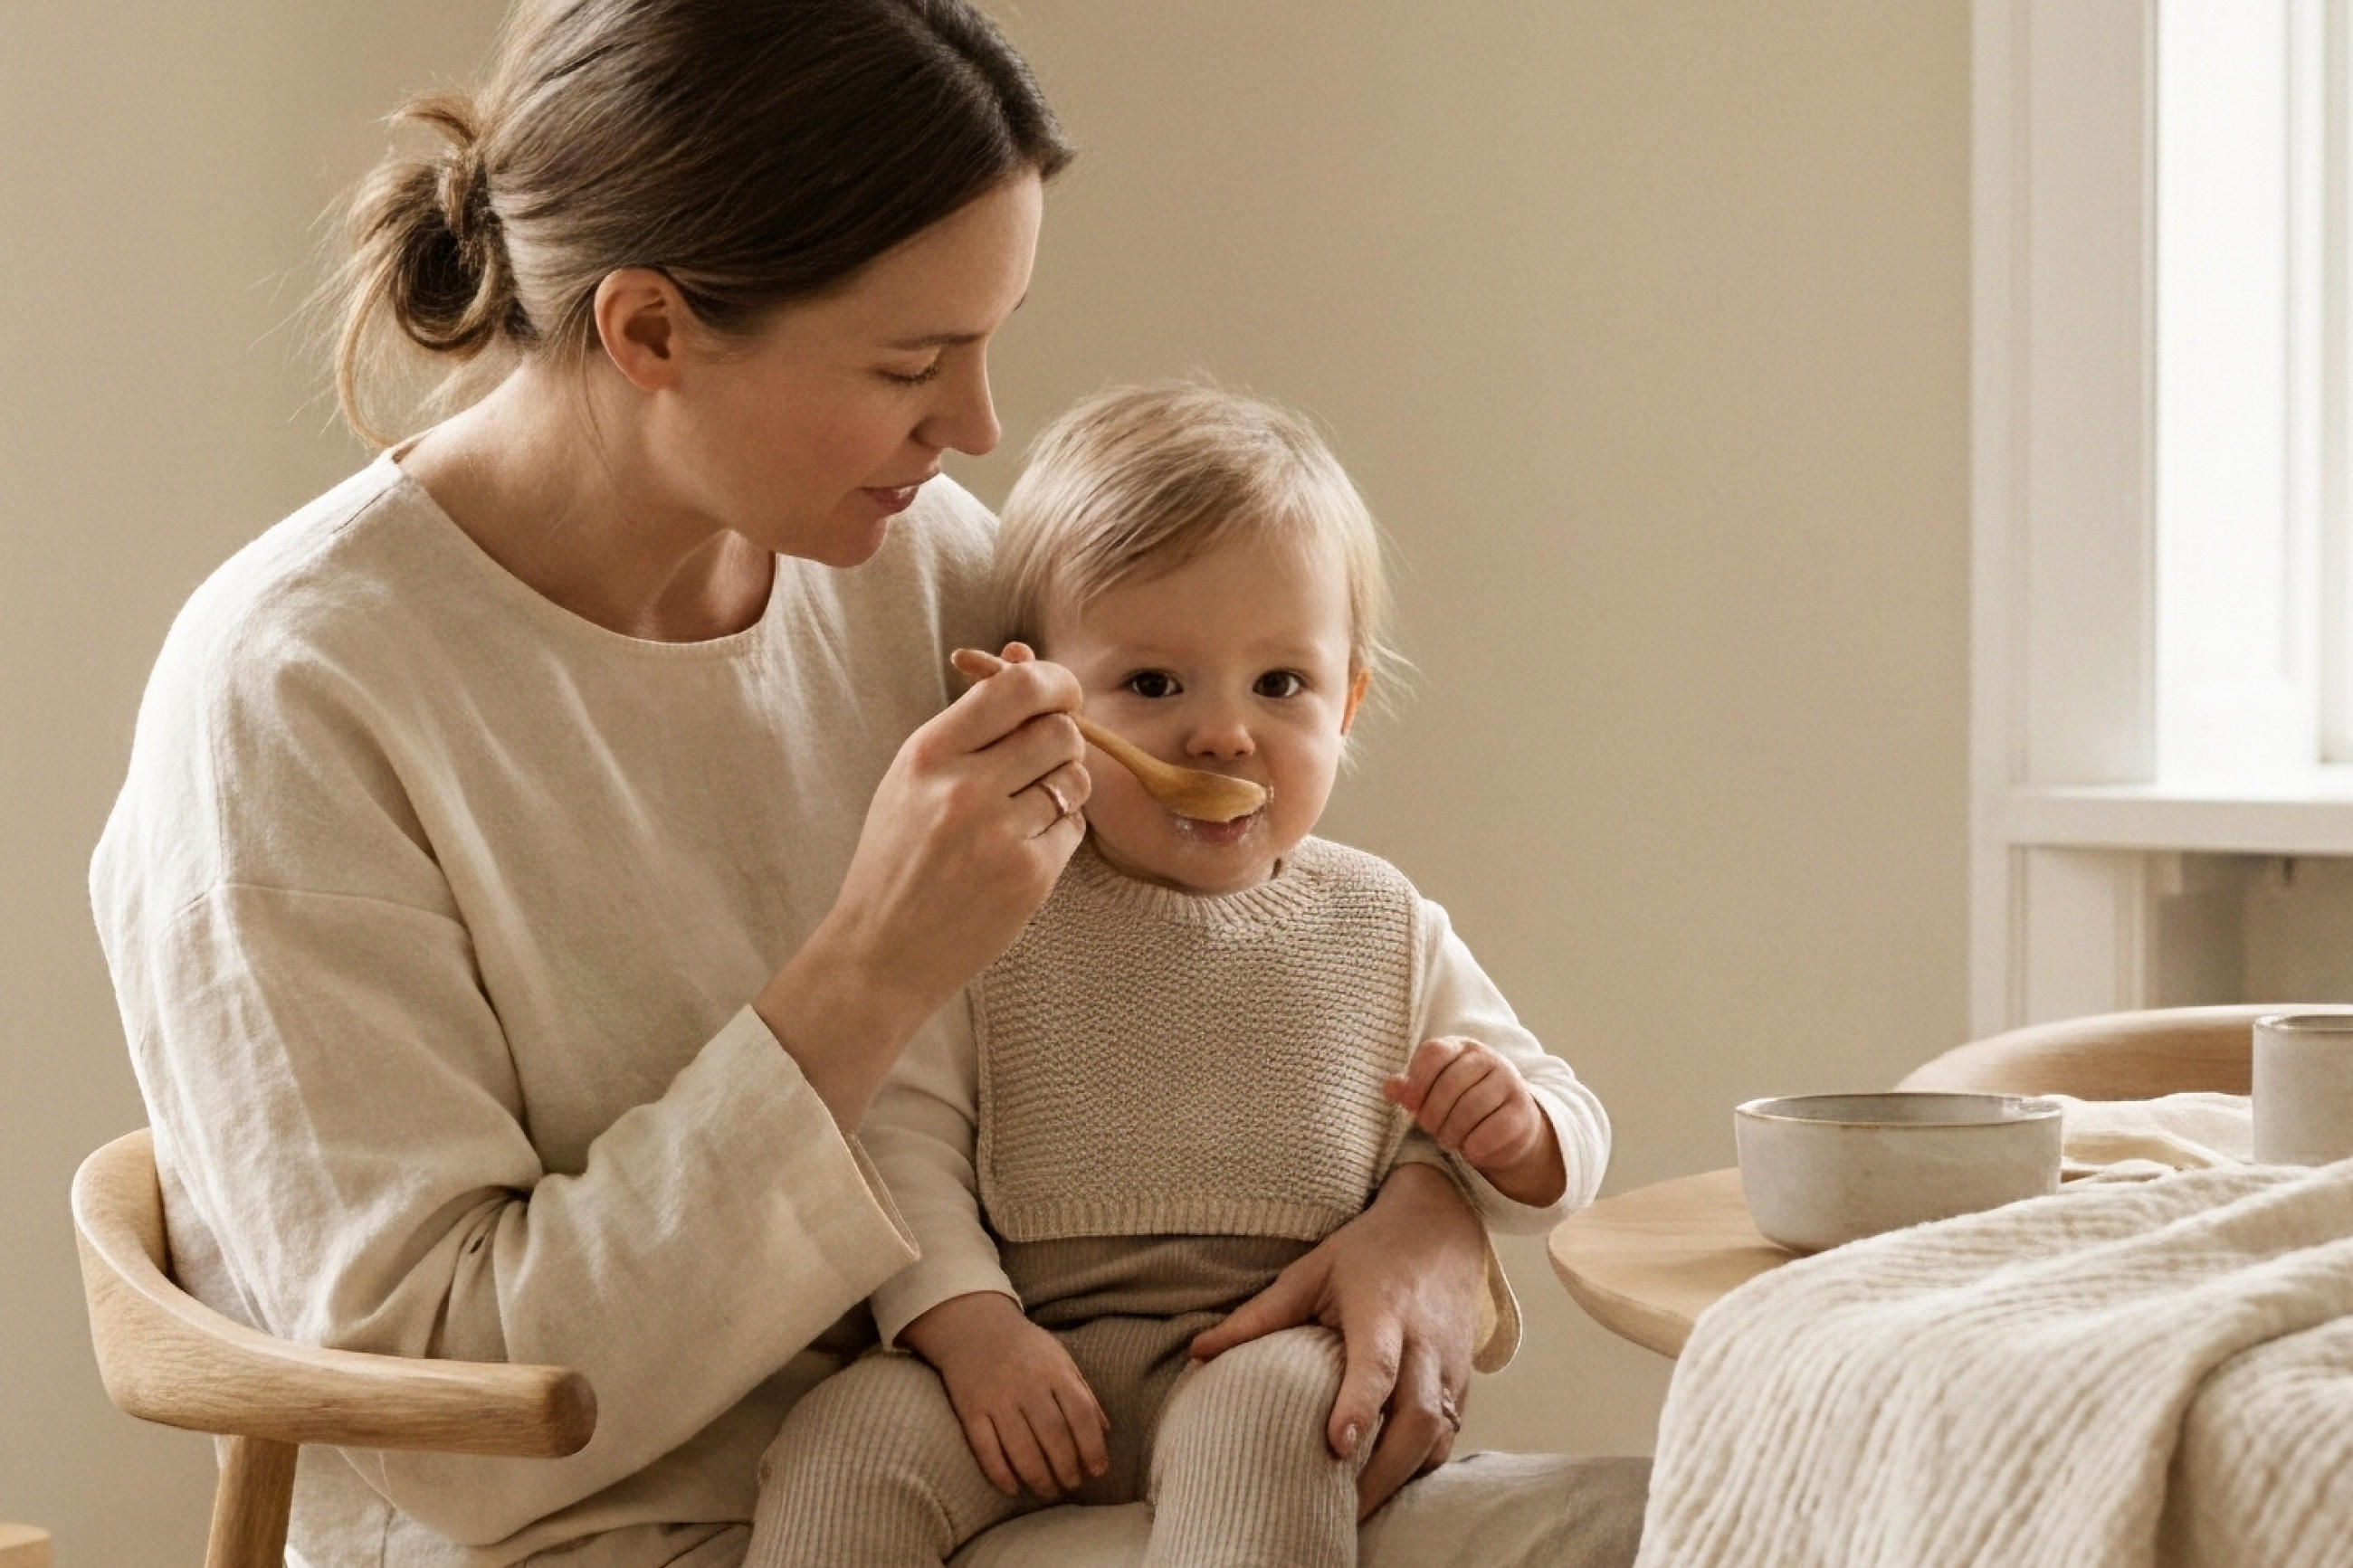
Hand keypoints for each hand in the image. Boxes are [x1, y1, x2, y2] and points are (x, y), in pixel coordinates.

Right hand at [757, 642, 1089, 1127]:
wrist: (880, 952)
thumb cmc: (897, 858)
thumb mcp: (914, 777)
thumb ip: (971, 720)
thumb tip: (1022, 653)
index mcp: (929, 753)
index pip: (1017, 687)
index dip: (1054, 682)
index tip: (1059, 695)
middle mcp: (964, 788)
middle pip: (1060, 730)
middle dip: (1062, 739)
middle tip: (1042, 761)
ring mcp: (1000, 834)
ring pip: (1074, 777)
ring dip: (1063, 785)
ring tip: (1025, 808)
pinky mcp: (1030, 877)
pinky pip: (1073, 828)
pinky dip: (1058, 831)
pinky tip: (1021, 848)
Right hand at [898, 1290, 1109, 1499]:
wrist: (973, 1325)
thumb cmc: (1025, 1347)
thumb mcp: (1060, 1359)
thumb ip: (1083, 1393)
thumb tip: (1106, 1430)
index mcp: (1054, 1372)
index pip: (1080, 1414)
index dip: (1093, 1447)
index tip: (1098, 1470)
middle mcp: (1027, 1386)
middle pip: (1053, 1435)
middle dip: (1066, 1467)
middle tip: (1072, 1484)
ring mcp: (997, 1399)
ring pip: (1020, 1448)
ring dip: (1038, 1477)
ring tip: (1048, 1490)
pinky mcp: (971, 1410)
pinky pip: (986, 1449)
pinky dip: (1000, 1473)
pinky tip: (1013, 1488)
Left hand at [1187, 1163, 1482, 1518]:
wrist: (1439, 1228)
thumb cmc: (1368, 1251)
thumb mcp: (1311, 1271)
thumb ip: (1260, 1315)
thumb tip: (1199, 1352)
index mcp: (1383, 1312)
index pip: (1377, 1365)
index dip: (1360, 1406)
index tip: (1338, 1445)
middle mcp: (1423, 1345)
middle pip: (1416, 1418)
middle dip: (1383, 1471)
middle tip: (1339, 1512)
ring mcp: (1448, 1368)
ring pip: (1437, 1437)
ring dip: (1401, 1478)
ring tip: (1355, 1513)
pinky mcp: (1461, 1385)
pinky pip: (1446, 1439)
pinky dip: (1419, 1468)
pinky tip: (1385, 1488)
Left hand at [1384, 1036, 1565, 1206]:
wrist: (1509, 1130)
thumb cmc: (1462, 1108)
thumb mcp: (1434, 1095)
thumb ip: (1411, 1091)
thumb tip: (1389, 1087)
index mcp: (1462, 1048)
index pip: (1433, 1053)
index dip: (1417, 1080)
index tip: (1411, 1104)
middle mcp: (1489, 1059)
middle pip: (1450, 1083)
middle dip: (1433, 1113)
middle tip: (1431, 1129)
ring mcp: (1510, 1082)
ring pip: (1471, 1107)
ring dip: (1453, 1131)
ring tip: (1449, 1139)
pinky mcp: (1523, 1111)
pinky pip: (1493, 1130)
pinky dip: (1475, 1146)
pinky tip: (1471, 1150)